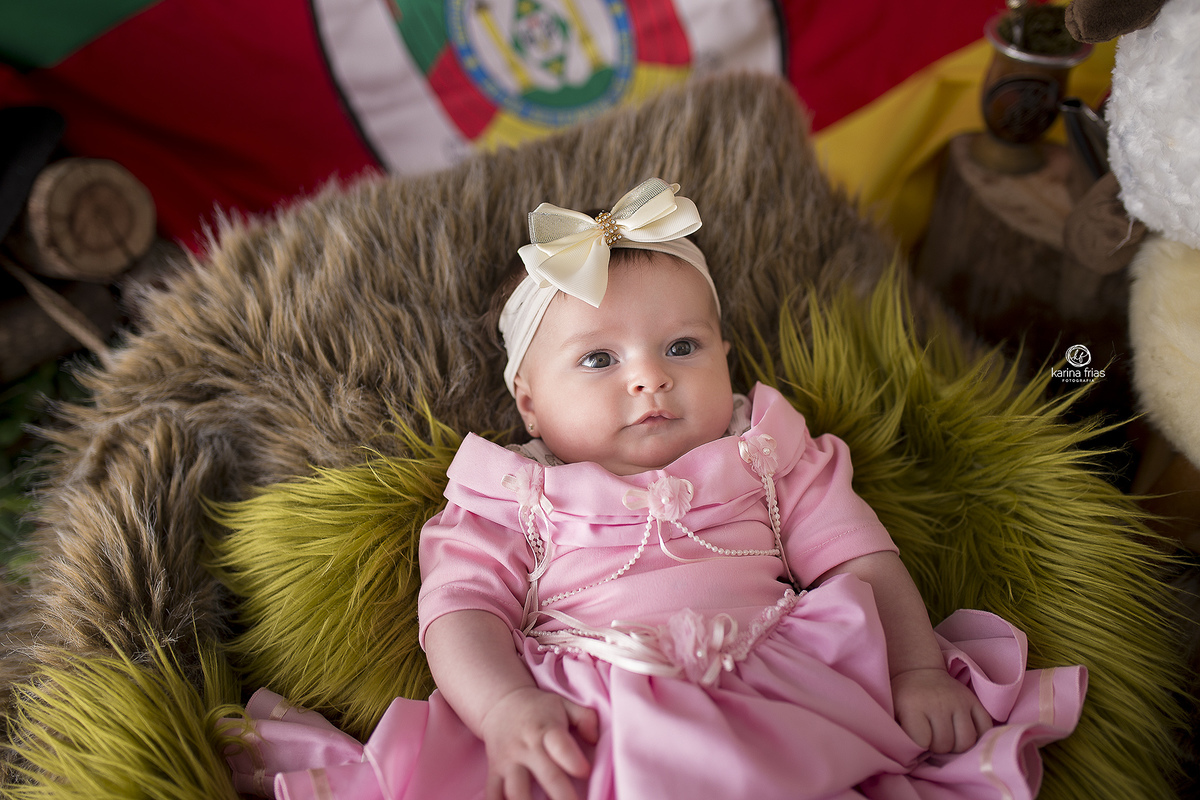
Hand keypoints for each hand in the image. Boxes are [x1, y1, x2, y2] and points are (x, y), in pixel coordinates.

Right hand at [479, 686, 598, 799]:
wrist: (501, 703)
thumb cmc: (540, 709)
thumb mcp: (564, 704)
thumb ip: (585, 718)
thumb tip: (595, 739)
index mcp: (548, 730)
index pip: (561, 746)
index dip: (574, 761)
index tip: (586, 773)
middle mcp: (527, 747)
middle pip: (547, 776)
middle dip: (563, 797)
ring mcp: (508, 762)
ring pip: (516, 792)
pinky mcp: (494, 772)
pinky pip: (493, 794)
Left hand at [891, 668, 992, 753]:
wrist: (919, 672)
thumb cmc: (904, 697)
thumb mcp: (893, 712)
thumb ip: (900, 735)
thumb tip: (910, 760)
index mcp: (914, 706)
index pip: (922, 742)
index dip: (919, 746)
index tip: (916, 739)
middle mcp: (938, 703)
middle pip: (945, 744)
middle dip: (937, 747)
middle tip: (932, 739)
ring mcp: (959, 701)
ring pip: (966, 741)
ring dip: (957, 746)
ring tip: (948, 739)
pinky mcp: (974, 700)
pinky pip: (985, 728)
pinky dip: (978, 737)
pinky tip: (963, 734)